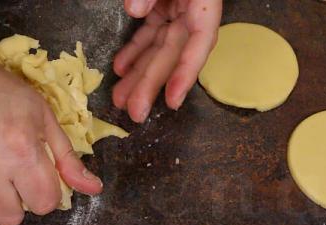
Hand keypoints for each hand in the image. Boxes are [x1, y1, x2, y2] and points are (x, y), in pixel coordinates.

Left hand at [113, 0, 221, 121]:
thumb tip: (135, 10)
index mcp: (204, 2)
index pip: (200, 42)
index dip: (186, 72)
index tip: (172, 100)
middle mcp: (194, 13)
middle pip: (174, 54)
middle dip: (152, 84)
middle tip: (136, 113)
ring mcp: (179, 12)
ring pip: (158, 49)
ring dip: (139, 75)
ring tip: (121, 100)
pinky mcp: (164, 9)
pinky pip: (149, 34)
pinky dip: (134, 52)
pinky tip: (121, 69)